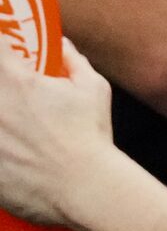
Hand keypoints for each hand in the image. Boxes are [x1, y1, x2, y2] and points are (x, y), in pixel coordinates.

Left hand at [0, 42, 115, 230]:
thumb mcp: (93, 89)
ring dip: (2, 117)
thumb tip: (62, 45)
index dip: (1, 42)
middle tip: (12, 95)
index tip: (7, 51)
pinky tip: (11, 147)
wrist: (83, 189)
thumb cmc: (90, 138)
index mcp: (17, 81)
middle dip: (1, 84)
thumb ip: (72, 61)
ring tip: (15, 127)